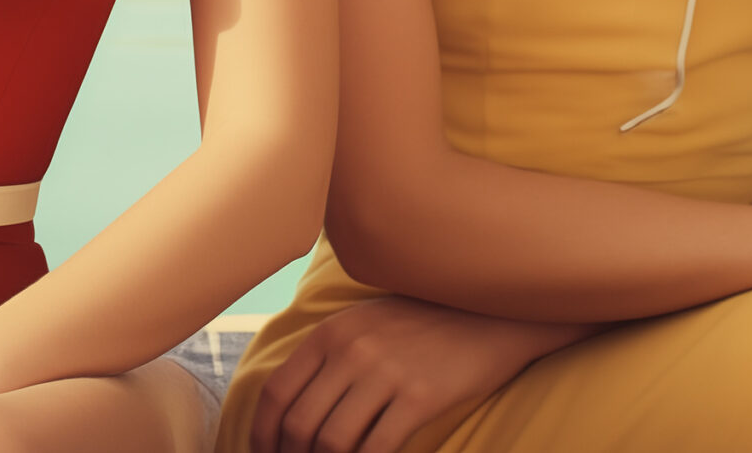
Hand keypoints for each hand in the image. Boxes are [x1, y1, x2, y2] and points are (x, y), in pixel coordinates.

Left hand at [249, 295, 593, 452]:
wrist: (488, 312)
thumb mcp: (365, 324)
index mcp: (330, 332)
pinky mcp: (419, 396)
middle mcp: (350, 349)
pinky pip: (377, 447)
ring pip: (333, 441)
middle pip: (299, 423)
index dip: (263, 433)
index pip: (276, 391)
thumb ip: (328, 354)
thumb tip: (290, 406)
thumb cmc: (423, 323)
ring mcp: (385, 372)